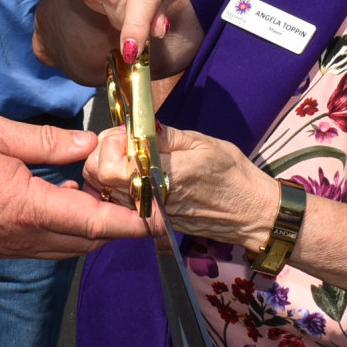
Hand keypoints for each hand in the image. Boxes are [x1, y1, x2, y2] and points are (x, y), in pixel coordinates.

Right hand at [0, 115, 149, 258]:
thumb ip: (48, 142)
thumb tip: (89, 146)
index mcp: (28, 208)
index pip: (95, 223)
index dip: (132, 223)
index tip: (160, 220)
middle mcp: (23, 238)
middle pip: (88, 241)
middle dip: (119, 225)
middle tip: (137, 198)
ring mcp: (10, 248)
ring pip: (68, 248)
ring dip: (93, 229)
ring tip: (105, 195)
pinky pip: (46, 246)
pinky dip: (67, 229)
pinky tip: (64, 198)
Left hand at [80, 124, 278, 253]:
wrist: (249, 212)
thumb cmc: (231, 174)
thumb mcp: (202, 143)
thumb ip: (165, 135)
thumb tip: (137, 124)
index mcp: (163, 176)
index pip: (109, 167)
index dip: (110, 144)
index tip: (127, 132)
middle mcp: (150, 199)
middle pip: (97, 177)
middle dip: (102, 153)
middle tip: (124, 141)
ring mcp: (148, 213)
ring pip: (104, 190)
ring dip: (108, 168)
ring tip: (132, 155)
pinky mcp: (150, 221)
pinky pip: (119, 201)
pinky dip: (118, 183)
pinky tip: (136, 171)